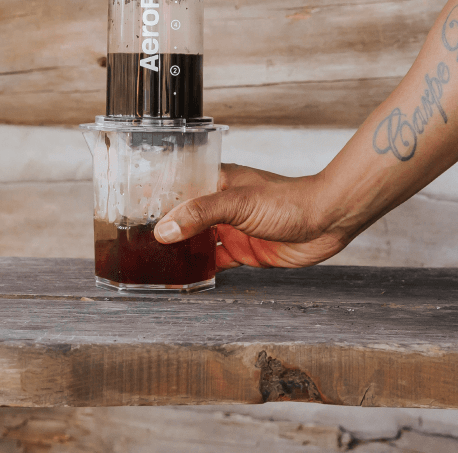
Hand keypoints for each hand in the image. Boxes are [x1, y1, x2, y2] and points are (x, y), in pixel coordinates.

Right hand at [153, 163, 350, 269]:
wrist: (327, 222)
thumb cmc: (287, 200)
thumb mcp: (237, 203)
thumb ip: (200, 215)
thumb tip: (164, 230)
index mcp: (218, 181)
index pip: (179, 185)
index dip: (157, 195)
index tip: (131, 206)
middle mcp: (222, 204)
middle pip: (185, 215)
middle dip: (164, 226)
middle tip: (134, 239)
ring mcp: (233, 228)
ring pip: (198, 240)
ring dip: (180, 249)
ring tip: (152, 260)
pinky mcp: (245, 251)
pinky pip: (215, 261)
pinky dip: (200, 268)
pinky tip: (183, 276)